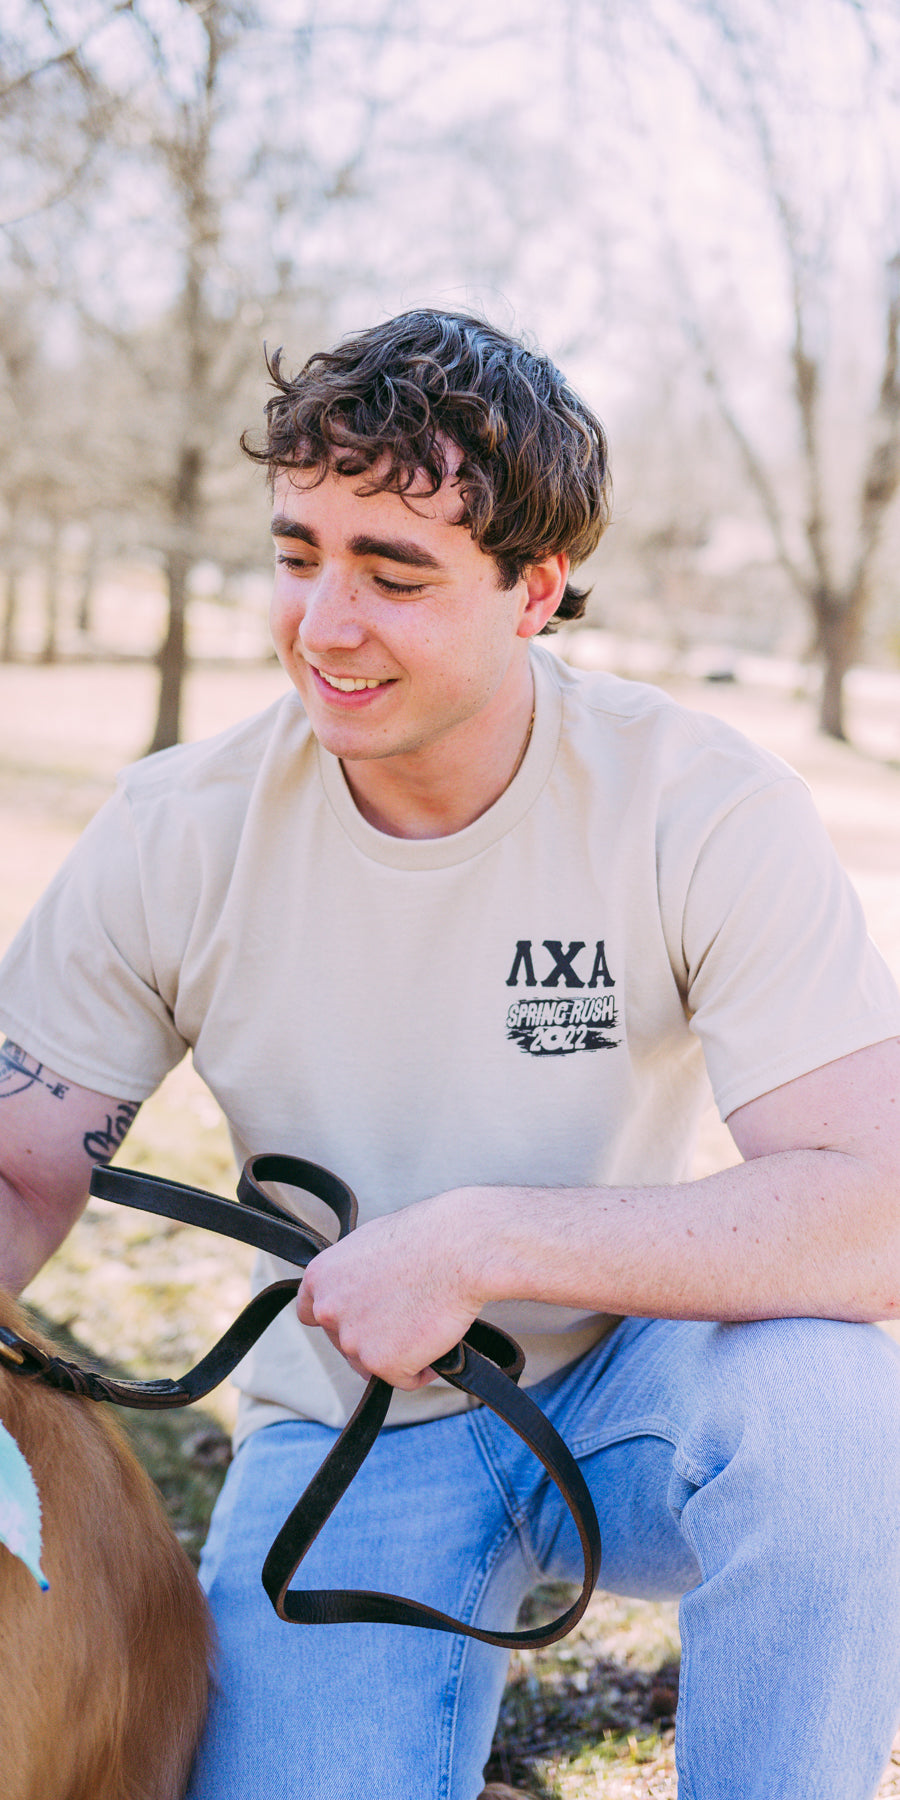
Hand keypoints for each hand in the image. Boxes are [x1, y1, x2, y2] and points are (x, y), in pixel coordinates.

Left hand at [296, 1191, 484, 1387]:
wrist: (458, 1251)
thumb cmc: (426, 1237)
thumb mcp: (371, 1244)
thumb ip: (353, 1275)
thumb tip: (361, 1292)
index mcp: (321, 1277)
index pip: (310, 1313)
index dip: (337, 1319)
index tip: (357, 1320)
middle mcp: (328, 1310)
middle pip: (345, 1343)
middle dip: (372, 1337)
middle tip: (407, 1320)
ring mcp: (353, 1340)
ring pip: (373, 1363)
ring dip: (398, 1354)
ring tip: (426, 1324)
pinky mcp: (383, 1364)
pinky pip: (405, 1378)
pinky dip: (423, 1368)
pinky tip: (438, 1341)